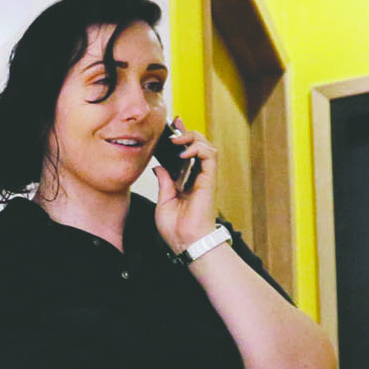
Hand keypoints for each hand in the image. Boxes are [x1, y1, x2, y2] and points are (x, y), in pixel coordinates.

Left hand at [153, 123, 218, 253]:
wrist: (186, 243)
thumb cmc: (176, 229)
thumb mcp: (163, 202)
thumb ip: (164, 182)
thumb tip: (158, 166)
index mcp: (187, 182)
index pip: (186, 155)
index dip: (180, 140)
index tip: (170, 128)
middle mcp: (198, 178)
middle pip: (197, 146)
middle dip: (187, 132)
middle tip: (174, 125)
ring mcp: (205, 178)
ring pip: (206, 146)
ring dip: (192, 138)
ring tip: (176, 139)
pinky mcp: (210, 180)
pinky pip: (209, 156)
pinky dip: (197, 149)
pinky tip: (183, 152)